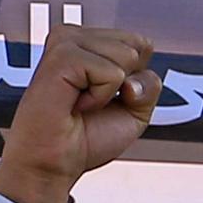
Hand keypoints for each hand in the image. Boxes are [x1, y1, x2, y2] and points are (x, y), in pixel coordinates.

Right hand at [0, 27, 159, 202]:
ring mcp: (65, 43)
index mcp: (88, 43)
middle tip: (90, 102)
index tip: (103, 99)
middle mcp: (74, 37)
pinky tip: (74, 104)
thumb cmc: (84, 139)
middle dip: (126, 84)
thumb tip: (131, 78)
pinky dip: (100, 98)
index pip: (141, 44)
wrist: (52, 165)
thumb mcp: (135, 112)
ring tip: (80, 103)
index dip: (135, 80)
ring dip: (110, 92)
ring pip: (127, 55)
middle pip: (138, 46)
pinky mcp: (61, 56)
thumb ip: (149, 85)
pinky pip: (112, 72)